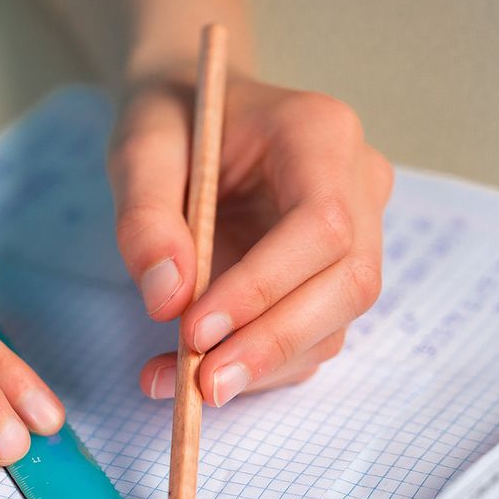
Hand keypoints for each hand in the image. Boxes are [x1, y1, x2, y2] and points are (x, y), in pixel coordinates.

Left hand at [108, 69, 392, 405]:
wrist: (194, 112)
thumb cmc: (173, 119)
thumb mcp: (139, 149)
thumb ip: (146, 217)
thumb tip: (167, 301)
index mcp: (320, 133)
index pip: (322, 224)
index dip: (263, 287)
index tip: (193, 330)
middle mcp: (358, 182)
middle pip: (349, 283)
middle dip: (272, 344)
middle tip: (200, 385)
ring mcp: (359, 232)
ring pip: (335, 322)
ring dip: (259, 367)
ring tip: (176, 385)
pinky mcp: (333, 276)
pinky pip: (310, 336)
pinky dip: (253, 367)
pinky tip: (187, 376)